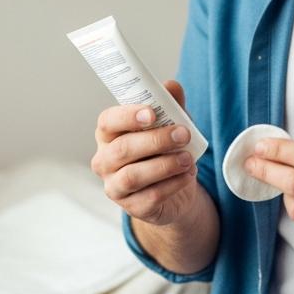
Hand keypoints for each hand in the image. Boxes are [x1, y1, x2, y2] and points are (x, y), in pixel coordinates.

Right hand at [90, 79, 202, 226]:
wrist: (176, 189)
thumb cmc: (165, 150)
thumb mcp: (171, 124)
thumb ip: (170, 105)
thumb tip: (172, 86)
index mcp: (109, 135)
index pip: (107, 122)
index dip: (127, 116)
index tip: (151, 114)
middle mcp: (105, 161)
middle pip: (122, 149)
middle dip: (155, 140)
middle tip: (183, 135)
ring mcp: (115, 187)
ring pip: (132, 176)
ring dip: (164, 165)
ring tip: (188, 159)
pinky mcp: (132, 208)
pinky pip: (149, 197)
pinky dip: (172, 185)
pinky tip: (188, 176)